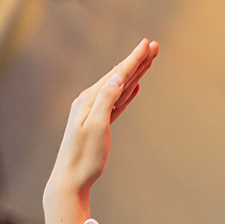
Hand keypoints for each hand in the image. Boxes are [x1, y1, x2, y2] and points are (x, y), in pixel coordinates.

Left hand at [42, 38, 157, 223]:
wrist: (70, 179)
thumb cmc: (84, 157)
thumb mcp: (96, 126)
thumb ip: (106, 99)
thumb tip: (118, 77)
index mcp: (90, 99)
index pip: (117, 74)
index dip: (134, 59)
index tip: (148, 44)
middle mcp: (90, 101)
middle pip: (119, 76)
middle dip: (137, 61)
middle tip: (154, 46)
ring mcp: (94, 112)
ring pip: (119, 87)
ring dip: (134, 74)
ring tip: (148, 61)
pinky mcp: (99, 124)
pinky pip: (117, 102)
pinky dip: (127, 92)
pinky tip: (134, 87)